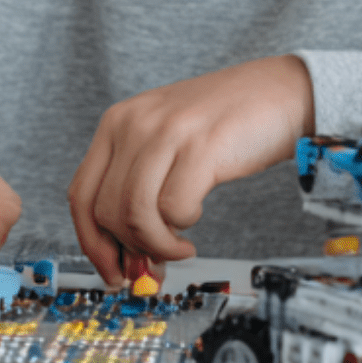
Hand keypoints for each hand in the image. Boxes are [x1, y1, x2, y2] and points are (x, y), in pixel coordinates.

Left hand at [68, 56, 312, 286]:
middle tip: (154, 265)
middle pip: (105, 211)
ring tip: (179, 247)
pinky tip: (195, 219)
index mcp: (116, 123)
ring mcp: (166, 132)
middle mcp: (133, 124)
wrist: (281, 91)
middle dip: (129, 250)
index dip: (91, 242)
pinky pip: (174, 208)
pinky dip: (183, 227)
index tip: (111, 271)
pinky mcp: (201, 146)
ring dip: (158, 245)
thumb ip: (141, 190)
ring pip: (134, 214)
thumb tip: (129, 256)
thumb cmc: (225, 124)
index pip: (80, 194)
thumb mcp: (166, 144)